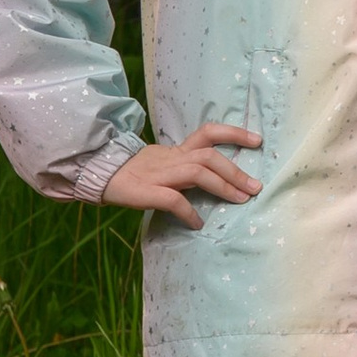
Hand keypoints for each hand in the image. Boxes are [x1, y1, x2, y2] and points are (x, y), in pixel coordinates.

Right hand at [100, 122, 259, 226]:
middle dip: (235, 171)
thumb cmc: (135, 174)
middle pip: (209, 156)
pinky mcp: (146, 192)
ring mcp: (159, 174)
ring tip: (240, 200)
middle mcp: (171, 158)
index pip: (208, 133)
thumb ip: (187, 167)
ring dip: (222, 186)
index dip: (234, 133)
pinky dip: (189, 212)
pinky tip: (198, 223)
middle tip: (256, 187)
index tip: (257, 140)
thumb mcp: (164, 163)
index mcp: (177, 150)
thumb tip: (219, 179)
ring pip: (197, 172)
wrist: (98, 175)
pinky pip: (173, 200)